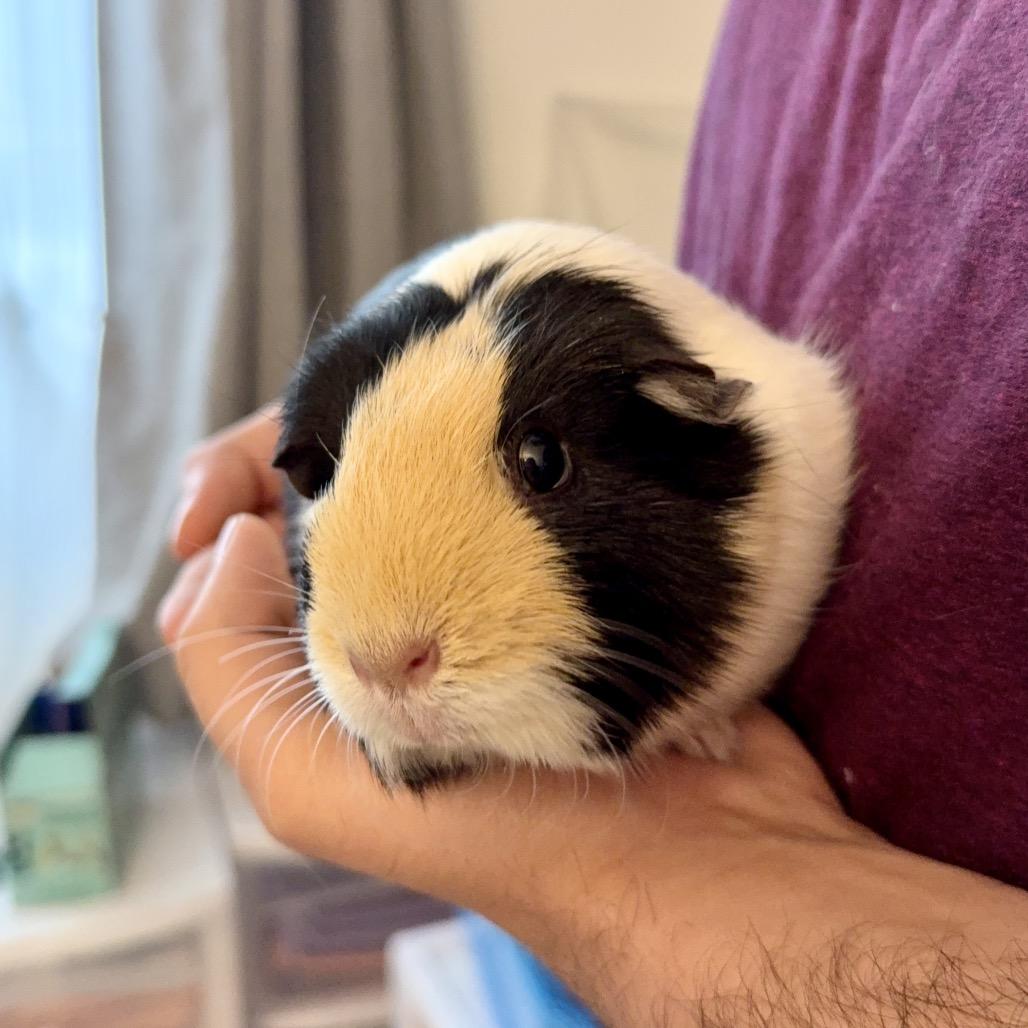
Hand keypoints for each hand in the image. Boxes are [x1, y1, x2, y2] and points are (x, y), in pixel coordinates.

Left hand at [160, 412, 1027, 1027]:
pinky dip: (491, 433)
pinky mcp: (567, 553)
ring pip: (424, 462)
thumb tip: (229, 536)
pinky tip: (489, 404)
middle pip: (338, 488)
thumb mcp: (306, 784)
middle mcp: (409, 607)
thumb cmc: (501, 829)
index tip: (232, 482)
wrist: (690, 842)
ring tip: (414, 377)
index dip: (229, 496)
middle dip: (319, 438)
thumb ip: (228, 674)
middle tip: (331, 405)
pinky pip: (511, 470)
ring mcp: (493, 573)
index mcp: (336, 660)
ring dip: (409, 418)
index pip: (250, 550)